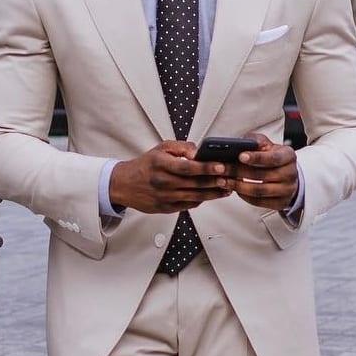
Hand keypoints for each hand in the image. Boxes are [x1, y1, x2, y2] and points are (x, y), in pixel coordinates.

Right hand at [109, 141, 233, 213]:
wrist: (124, 184)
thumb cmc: (146, 165)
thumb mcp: (160, 149)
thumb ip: (181, 147)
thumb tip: (199, 151)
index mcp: (160, 165)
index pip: (188, 167)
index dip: (206, 167)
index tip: (221, 166)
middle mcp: (162, 182)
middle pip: (194, 183)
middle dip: (215, 181)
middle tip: (231, 178)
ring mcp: (164, 197)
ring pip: (194, 196)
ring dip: (213, 193)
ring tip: (227, 188)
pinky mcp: (166, 208)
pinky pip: (188, 205)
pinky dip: (202, 200)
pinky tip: (212, 195)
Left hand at [230, 132, 297, 210]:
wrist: (287, 176)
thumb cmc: (274, 158)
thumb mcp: (268, 146)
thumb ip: (256, 141)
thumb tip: (242, 143)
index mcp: (289, 156)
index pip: (272, 158)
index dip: (256, 158)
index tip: (240, 156)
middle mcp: (290, 174)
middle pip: (262, 175)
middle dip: (239, 171)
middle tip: (222, 169)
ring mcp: (286, 191)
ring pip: (259, 191)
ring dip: (238, 186)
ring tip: (224, 181)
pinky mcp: (280, 204)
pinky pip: (258, 202)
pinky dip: (244, 196)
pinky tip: (234, 189)